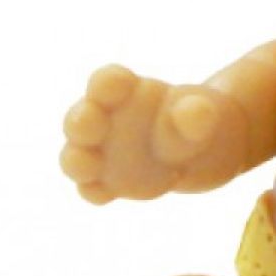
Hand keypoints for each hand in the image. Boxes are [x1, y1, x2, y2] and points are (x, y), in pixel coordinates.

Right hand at [60, 66, 245, 202]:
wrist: (193, 150)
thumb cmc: (189, 117)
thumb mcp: (198, 110)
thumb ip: (194, 111)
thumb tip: (199, 109)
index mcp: (123, 91)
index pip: (106, 81)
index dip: (107, 81)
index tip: (116, 82)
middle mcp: (102, 120)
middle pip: (81, 117)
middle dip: (81, 120)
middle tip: (88, 122)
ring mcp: (100, 153)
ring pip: (76, 157)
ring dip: (77, 161)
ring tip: (88, 164)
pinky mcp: (105, 182)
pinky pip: (91, 189)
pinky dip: (93, 192)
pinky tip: (104, 195)